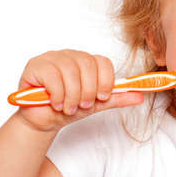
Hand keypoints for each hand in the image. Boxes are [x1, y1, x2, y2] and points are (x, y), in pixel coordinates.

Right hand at [15, 50, 143, 131]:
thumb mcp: (95, 105)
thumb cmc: (68, 108)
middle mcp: (70, 56)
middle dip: (89, 90)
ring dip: (73, 95)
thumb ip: (116, 98)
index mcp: (86, 62)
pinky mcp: (35, 65)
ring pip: (70, 70)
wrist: (43, 121)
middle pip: (87, 64)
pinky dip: (58, 94)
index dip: (106, 80)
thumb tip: (140, 96)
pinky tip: (56, 103)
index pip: (103, 62)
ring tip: (69, 108)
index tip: (102, 97)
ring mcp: (52, 58)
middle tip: (84, 106)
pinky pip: (52, 75)